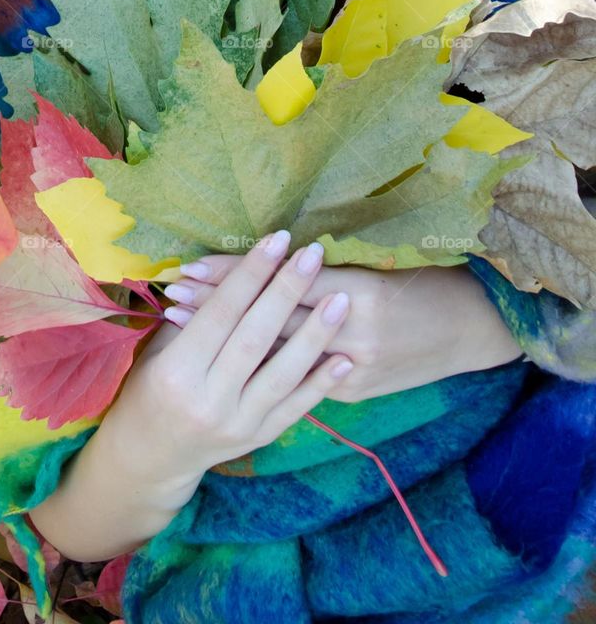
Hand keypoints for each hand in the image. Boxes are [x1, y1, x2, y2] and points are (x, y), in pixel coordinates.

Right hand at [109, 231, 352, 483]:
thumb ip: (192, 317)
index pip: (222, 313)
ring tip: (340, 299)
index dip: (250, 273)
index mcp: (177, 371)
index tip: (276, 240)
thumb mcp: (158, 350)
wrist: (149, 456)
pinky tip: (344, 357)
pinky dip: (321, 383)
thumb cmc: (148, 388)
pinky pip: (295, 407)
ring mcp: (237, 423)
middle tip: (312, 254)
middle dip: (286, 291)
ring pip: (282, 373)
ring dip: (315, 335)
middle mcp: (208, 400)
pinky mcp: (258, 439)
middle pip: (255, 337)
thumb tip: (228, 269)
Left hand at [163, 256, 524, 402]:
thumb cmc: (424, 280)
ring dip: (228, 337)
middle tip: (172, 291)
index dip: (235, 273)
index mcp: (359, 292)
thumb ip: (328, 268)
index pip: (282, 283)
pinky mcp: (352, 391)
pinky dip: (259, 364)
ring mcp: (352, 369)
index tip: (192, 263)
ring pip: (277, 352)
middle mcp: (351, 333)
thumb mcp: (379, 263)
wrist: (473, 328)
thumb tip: (271, 255)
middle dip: (217, 307)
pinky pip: (298, 378)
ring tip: (184, 321)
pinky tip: (224, 357)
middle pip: (270, 319)